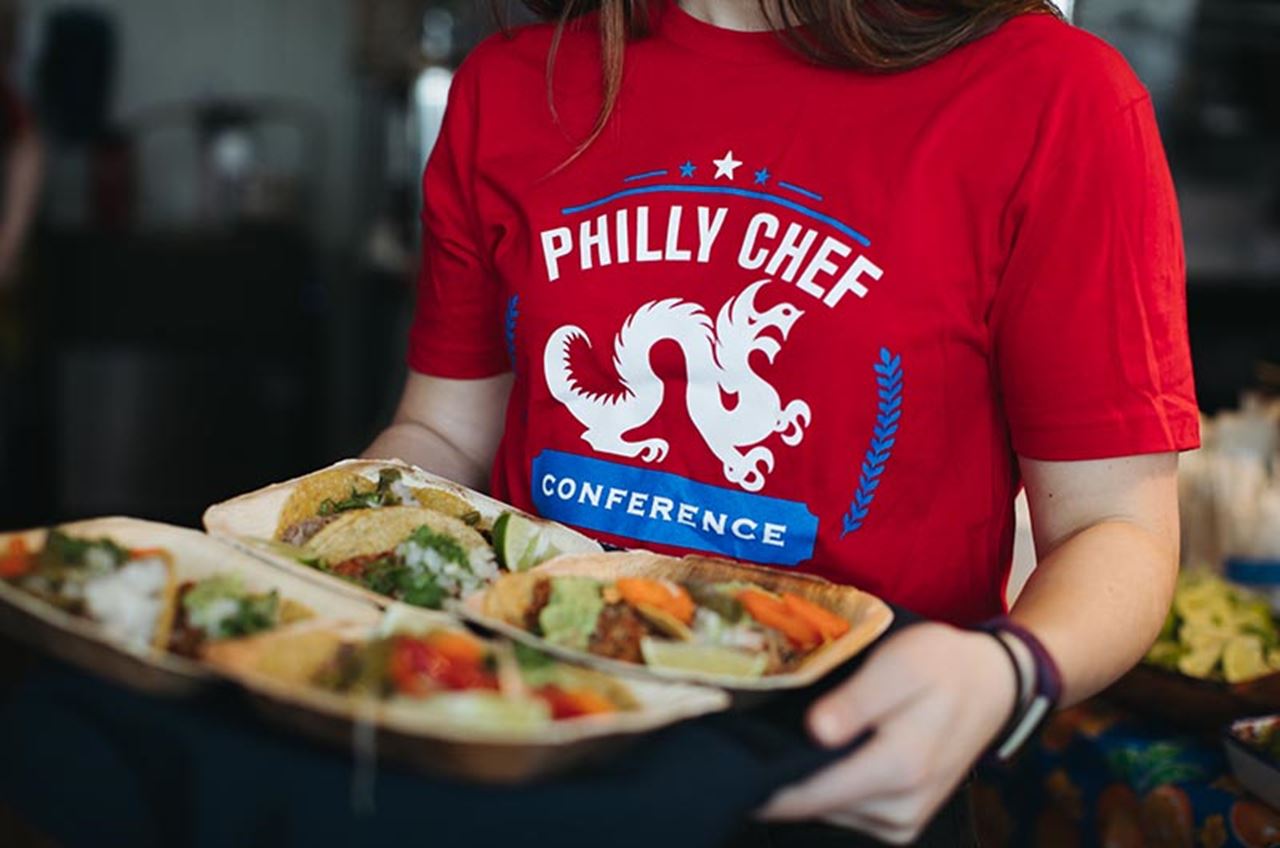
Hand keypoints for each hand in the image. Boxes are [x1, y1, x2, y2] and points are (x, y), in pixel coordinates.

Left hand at [759, 623, 1016, 843]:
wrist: (992, 687)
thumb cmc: (941, 666)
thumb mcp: (900, 664)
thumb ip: (858, 701)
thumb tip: (816, 733)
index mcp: (899, 769)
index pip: (807, 794)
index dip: (762, 777)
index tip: (728, 754)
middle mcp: (900, 809)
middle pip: (811, 806)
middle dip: (777, 774)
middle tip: (748, 734)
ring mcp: (901, 823)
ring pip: (824, 811)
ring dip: (802, 781)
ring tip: (784, 737)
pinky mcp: (899, 824)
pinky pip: (844, 812)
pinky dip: (826, 787)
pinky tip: (821, 754)